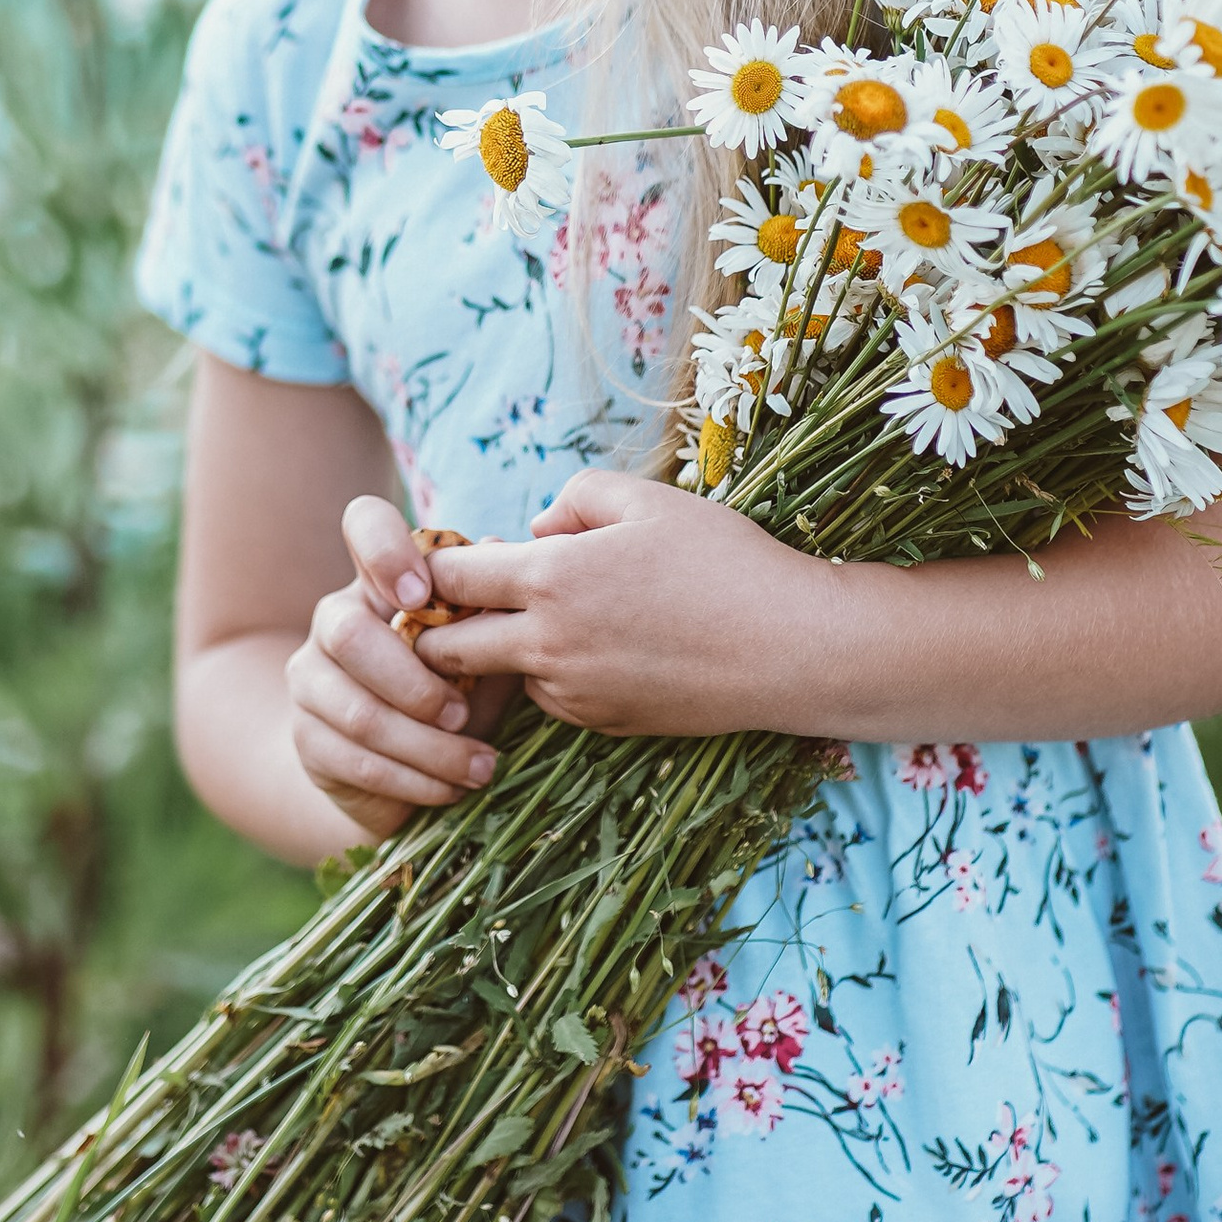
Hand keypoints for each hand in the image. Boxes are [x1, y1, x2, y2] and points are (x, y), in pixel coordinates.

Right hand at [284, 494, 509, 842]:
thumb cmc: (453, 700)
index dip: (383, 548)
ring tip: (482, 768)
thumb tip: (501, 548)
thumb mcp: (481, 658)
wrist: (392, 776)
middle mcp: (334, 621)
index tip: (420, 593)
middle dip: (416, 683)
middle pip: (348, 634)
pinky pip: (357, 760)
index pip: (363, 524)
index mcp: (381, 582)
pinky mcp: (308, 741)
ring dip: (429, 747)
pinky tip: (451, 788)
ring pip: (360, 712)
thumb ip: (488, 617)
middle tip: (464, 715)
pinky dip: (413, 779)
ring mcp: (311, 681)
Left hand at [416, 469, 835, 738]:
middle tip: (466, 602)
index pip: (446, 578)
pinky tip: (599, 647)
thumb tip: (534, 531)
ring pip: (499, 676)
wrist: (790, 648)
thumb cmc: (724, 560)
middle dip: (439, 626)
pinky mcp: (600, 722)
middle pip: (446, 648)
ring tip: (553, 617)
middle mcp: (547, 642)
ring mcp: (572, 691)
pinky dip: (551, 676)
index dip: (432, 567)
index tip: (443, 560)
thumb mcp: (648, 498)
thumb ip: (574, 498)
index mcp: (550, 577)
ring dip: (502, 652)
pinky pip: (548, 699)